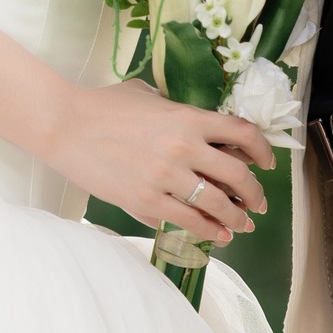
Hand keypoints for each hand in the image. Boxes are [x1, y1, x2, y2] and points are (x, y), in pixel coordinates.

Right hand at [49, 77, 273, 243]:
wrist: (65, 125)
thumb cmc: (102, 106)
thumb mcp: (147, 97)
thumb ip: (175, 111)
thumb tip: (193, 126)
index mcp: (187, 117)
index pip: (242, 133)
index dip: (263, 151)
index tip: (267, 163)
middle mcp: (184, 147)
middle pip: (238, 175)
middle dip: (255, 193)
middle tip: (259, 203)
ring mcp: (166, 176)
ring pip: (218, 204)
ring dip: (237, 218)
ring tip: (243, 224)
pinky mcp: (146, 200)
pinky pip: (188, 221)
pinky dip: (209, 230)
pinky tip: (218, 235)